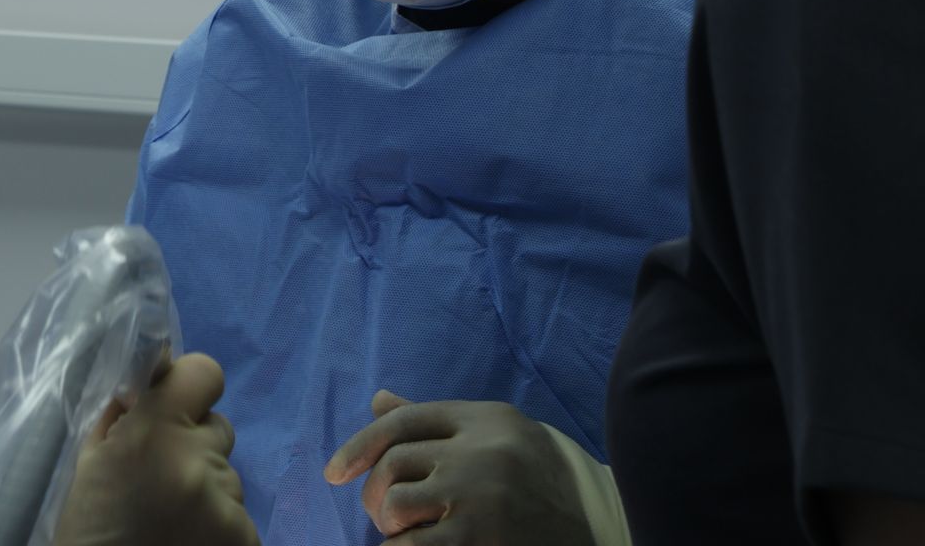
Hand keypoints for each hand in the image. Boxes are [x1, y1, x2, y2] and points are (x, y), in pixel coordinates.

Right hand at [52, 353, 259, 545]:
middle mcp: (198, 460)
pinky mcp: (245, 538)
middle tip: (162, 481)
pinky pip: (239, 514)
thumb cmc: (90, 528)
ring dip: (205, 490)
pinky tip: (188, 541)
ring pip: (228, 476)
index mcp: (154, 432)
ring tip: (171, 520)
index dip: (191, 385)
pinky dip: (219, 525)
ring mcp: (226, 503)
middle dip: (194, 446)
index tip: (177, 405)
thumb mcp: (93, 460)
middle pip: (218, 429)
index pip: (206, 372)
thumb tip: (153, 378)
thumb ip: (124, 416)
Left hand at [323, 391, 593, 543]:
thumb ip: (437, 422)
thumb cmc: (534, 481)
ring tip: (401, 532)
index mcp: (484, 418)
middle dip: (374, 491)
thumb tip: (379, 400)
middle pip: (393, 462)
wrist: (596, 529)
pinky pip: (414, 543)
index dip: (358, 445)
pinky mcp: (482, 537)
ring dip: (387, 523)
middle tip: (380, 513)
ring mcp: (482, 494)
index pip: (403, 421)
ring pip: (397, 501)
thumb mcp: (494, 436)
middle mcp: (481, 449)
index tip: (334, 472)